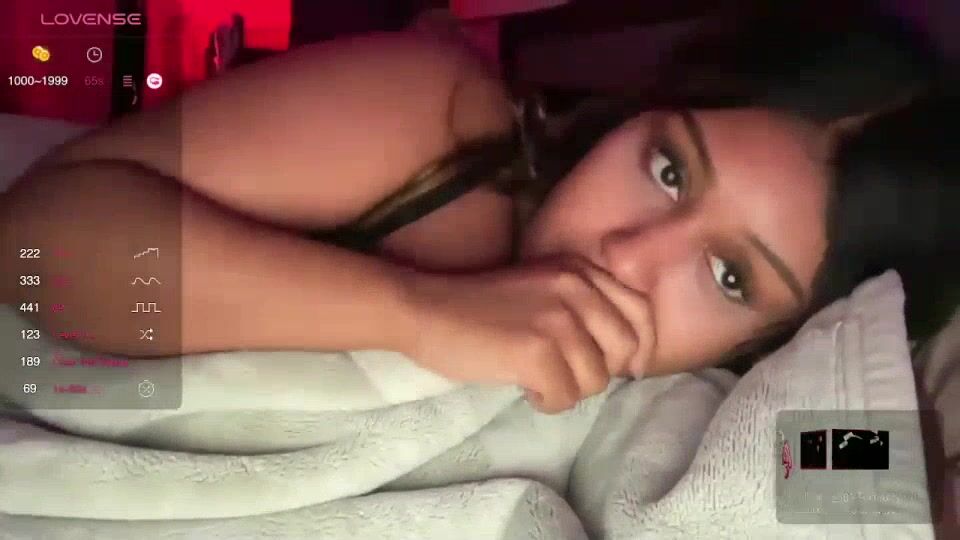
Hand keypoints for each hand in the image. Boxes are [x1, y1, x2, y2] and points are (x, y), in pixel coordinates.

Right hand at [398, 254, 654, 412]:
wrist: (425, 308)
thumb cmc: (479, 304)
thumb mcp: (542, 288)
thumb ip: (583, 305)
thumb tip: (625, 356)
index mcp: (580, 270)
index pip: (642, 312)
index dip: (640, 347)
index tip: (622, 367)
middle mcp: (578, 288)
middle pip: (626, 349)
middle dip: (600, 371)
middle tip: (566, 375)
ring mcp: (560, 319)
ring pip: (596, 379)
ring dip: (568, 389)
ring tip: (537, 379)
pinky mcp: (538, 351)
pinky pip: (565, 397)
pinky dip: (546, 401)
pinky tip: (524, 388)